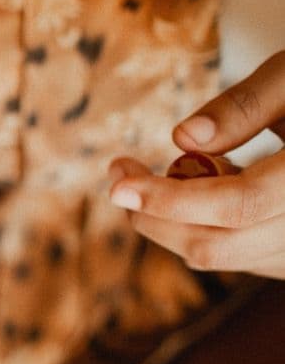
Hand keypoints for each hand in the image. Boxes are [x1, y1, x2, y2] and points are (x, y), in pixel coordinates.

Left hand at [108, 51, 284, 277]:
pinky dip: (201, 228)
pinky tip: (206, 188)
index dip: (171, 200)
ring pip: (219, 256)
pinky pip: (234, 256)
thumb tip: (184, 138)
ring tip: (170, 172)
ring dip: (173, 222)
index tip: (119, 185)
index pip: (238, 205)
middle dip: (153, 214)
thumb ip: (244, 106)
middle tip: (121, 173)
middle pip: (215, 244)